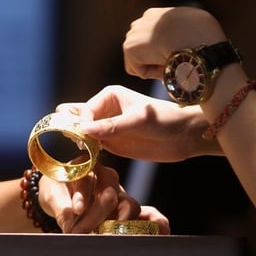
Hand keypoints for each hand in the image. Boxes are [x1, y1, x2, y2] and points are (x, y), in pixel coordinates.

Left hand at [37, 162, 169, 233]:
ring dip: (121, 224)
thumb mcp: (51, 195)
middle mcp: (107, 178)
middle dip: (96, 217)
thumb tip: (69, 223)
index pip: (87, 178)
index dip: (82, 194)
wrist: (62, 195)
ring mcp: (120, 193)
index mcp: (86, 166)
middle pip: (109, 195)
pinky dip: (155, 222)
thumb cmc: (56, 190)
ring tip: (116, 237)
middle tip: (83, 233)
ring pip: (128, 205)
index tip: (76, 209)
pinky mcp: (127, 208)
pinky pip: (146, 213)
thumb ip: (61, 208)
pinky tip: (162, 231)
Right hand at [58, 86, 210, 162]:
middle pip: (77, 118)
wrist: (184, 135)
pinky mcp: (110, 143)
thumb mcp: (138, 121)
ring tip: (82, 151)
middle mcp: (104, 110)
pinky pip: (92, 147)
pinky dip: (87, 153)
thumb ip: (112, 126)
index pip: (84, 110)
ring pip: (82, 134)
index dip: (80, 124)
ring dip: (78, 143)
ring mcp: (106, 127)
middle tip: (75, 142)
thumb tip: (84, 129)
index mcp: (109, 96)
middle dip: (71, 129)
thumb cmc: (165, 119)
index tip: (83, 139)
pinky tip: (87, 160)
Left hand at [123, 7, 226, 79]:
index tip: (178, 55)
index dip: (165, 50)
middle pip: (145, 49)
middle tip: (176, 61)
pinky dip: (152, 73)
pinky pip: (140, 71)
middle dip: (156, 58)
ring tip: (173, 60)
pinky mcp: (128, 47)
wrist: (192, 35)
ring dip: (157, 66)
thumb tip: (186, 44)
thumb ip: (184, 32)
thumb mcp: (196, 25)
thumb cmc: (202, 33)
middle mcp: (142, 21)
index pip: (155, 37)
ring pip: (144, 61)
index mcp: (157, 15)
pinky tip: (164, 63)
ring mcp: (134, 33)